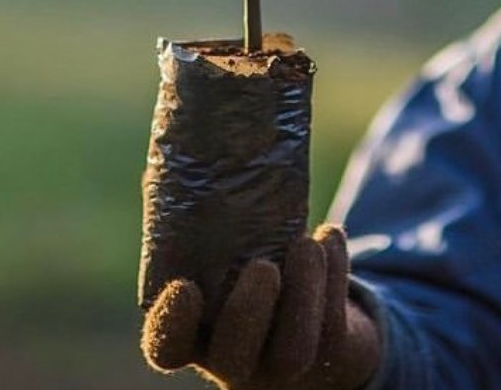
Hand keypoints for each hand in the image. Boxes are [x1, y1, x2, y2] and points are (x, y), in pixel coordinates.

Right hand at [141, 224, 380, 389]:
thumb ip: (191, 200)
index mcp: (190, 325)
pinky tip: (328, 235)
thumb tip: (190, 140)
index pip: (166, 346)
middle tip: (263, 266)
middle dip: (248, 313)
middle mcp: (230, 353)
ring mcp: (279, 360)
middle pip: (232, 358)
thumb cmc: (237, 237)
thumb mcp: (209, 216)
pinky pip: (332, 330)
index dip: (171, 325)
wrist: (299, 278)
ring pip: (292, 353)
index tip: (185, 286)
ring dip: (302, 295)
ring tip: (307, 242)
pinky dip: (334, 278)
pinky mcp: (326, 352)